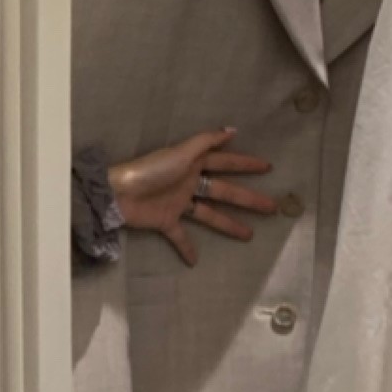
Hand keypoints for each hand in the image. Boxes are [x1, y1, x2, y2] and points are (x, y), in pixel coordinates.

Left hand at [110, 126, 277, 266]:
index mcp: (193, 164)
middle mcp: (189, 183)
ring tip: (250, 235)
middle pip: (225, 192)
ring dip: (228, 224)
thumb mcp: (181, 152)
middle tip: (272, 207)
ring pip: (209, 215)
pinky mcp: (165, 221)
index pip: (226, 163)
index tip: (268, 167)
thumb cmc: (151, 170)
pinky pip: (179, 236)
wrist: (120, 193)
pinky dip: (186, 248)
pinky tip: (196, 262)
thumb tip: (232, 129)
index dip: (245, 164)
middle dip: (248, 199)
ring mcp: (178, 204)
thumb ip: (207, 141)